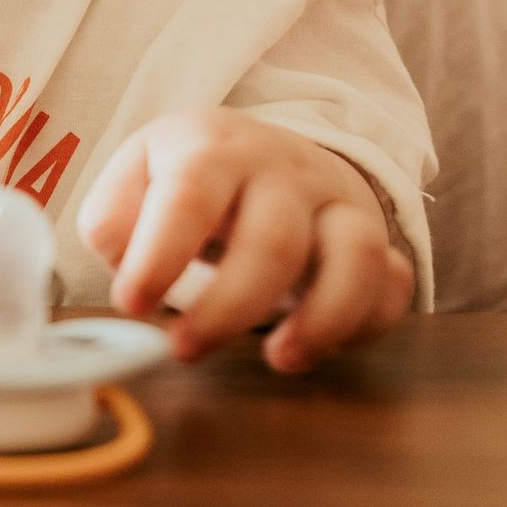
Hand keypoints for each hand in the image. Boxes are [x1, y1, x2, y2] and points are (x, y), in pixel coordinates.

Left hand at [76, 108, 414, 373]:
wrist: (262, 150)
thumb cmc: (190, 179)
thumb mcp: (136, 177)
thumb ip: (114, 219)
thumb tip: (124, 261)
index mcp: (214, 148)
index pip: (192, 195)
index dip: (161, 254)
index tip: (132, 302)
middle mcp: (283, 169)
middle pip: (275, 239)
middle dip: (230, 308)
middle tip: (185, 349)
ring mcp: (336, 202)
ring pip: (357, 255)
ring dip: (323, 320)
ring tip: (278, 358)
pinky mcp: (374, 238)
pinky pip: (392, 283)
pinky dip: (367, 323)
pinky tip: (318, 345)